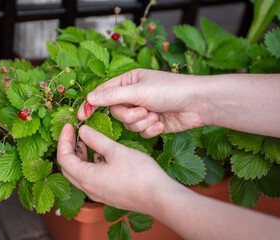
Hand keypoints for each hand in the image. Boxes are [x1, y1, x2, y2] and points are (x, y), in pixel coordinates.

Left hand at [57, 123, 180, 212]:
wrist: (159, 197)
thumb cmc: (139, 174)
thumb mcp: (116, 151)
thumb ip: (96, 139)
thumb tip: (83, 131)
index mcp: (87, 178)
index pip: (64, 158)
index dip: (64, 140)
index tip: (70, 126)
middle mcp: (89, 189)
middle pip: (68, 168)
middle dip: (68, 148)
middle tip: (74, 133)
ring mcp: (99, 193)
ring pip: (80, 174)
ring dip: (80, 157)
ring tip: (86, 141)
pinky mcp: (109, 194)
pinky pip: (92, 179)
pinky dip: (91, 165)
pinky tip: (101, 155)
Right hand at [78, 69, 204, 137]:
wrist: (197, 103)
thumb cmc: (169, 89)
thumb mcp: (138, 90)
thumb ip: (112, 96)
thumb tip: (89, 99)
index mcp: (128, 81)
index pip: (103, 93)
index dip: (91, 104)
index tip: (81, 116)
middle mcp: (133, 95)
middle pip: (116, 112)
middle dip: (130, 115)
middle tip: (144, 111)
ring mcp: (143, 110)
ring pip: (128, 124)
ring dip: (142, 123)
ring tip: (156, 116)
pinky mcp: (151, 123)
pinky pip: (141, 132)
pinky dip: (150, 130)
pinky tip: (162, 123)